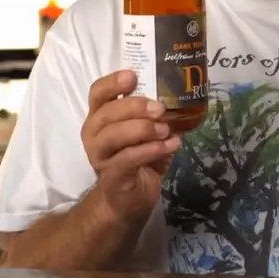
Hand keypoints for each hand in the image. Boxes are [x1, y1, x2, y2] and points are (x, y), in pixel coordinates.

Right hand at [82, 70, 179, 220]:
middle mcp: (94, 134)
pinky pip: (127, 159)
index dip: (112, 83)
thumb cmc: (137, 160)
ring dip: (142, 129)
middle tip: (160, 108)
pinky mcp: (111, 177)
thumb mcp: (147, 133)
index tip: (133, 76)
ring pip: (113, 136)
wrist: (128, 201)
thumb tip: (183, 97)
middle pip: (106, 113)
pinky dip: (150, 150)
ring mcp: (100, 157)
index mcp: (100, 118)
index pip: (98, 93)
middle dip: (134, 107)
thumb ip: (156, 116)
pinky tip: (170, 145)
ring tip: (165, 130)